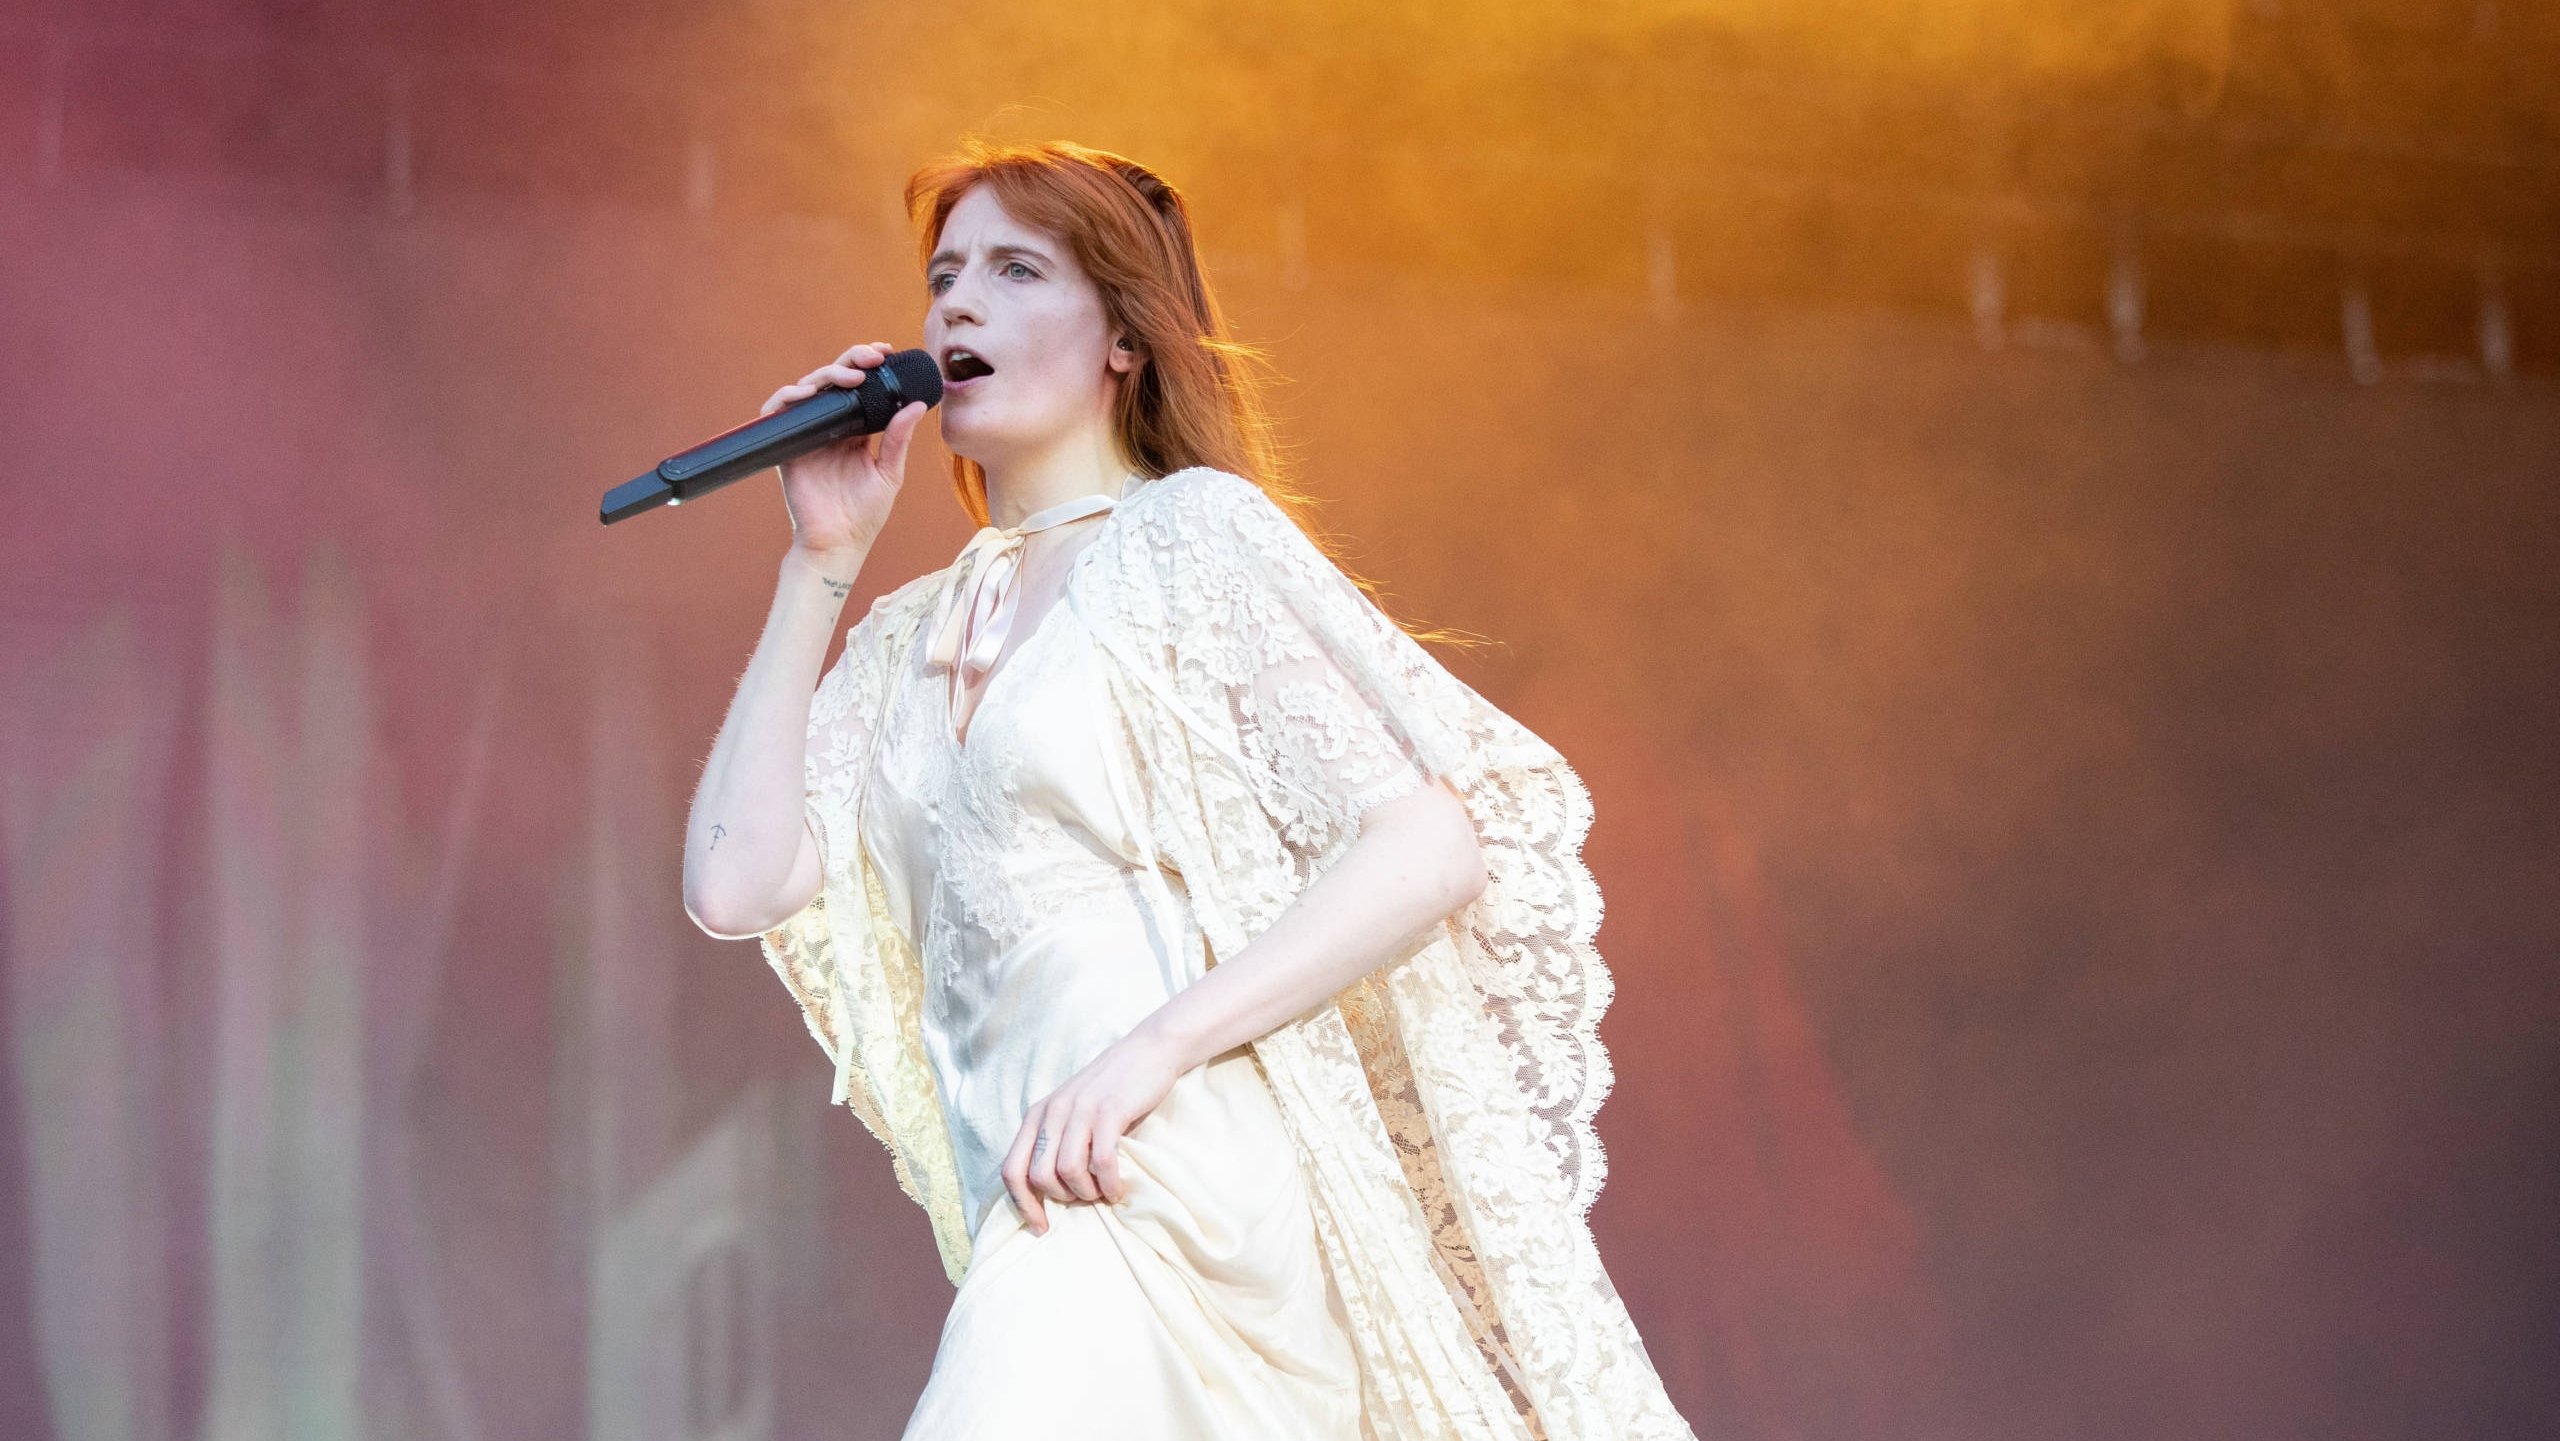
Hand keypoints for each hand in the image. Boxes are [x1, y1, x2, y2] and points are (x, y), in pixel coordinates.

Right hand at [762, 340, 929, 562]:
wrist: (839, 543)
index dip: (868, 366)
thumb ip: (898, 438)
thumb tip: (917, 405)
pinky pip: (779, 413)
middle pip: (834, 380)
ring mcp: (807, 434)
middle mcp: (830, 427)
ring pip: (809, 389)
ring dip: (826, 374)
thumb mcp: (889, 472)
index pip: (859, 387)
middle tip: (873, 357)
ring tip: (851, 377)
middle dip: (852, 361)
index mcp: (854, 430)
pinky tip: (807, 393)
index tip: (887, 353)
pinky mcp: (787, 446)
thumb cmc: (865, 513)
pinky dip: (788, 398)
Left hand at [1001, 1026, 1187, 1234]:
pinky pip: (1100, 1161)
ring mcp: (1080, 1110)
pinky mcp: (1109, 1111)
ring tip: (1103, 1191)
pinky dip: (1108, 1183)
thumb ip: (1055, 1138)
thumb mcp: (1072, 1109)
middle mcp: (1052, 1112)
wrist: (1148, 1051)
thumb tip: (1047, 1189)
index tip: (1042, 1227)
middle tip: (1086, 1196)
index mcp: (1037, 1115)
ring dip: (1087, 1192)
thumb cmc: (1112, 1088)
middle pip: (1039, 1177)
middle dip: (1063, 1198)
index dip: (1024, 1206)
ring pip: (1067, 1172)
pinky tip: (1118, 1187)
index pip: (1011, 1170)